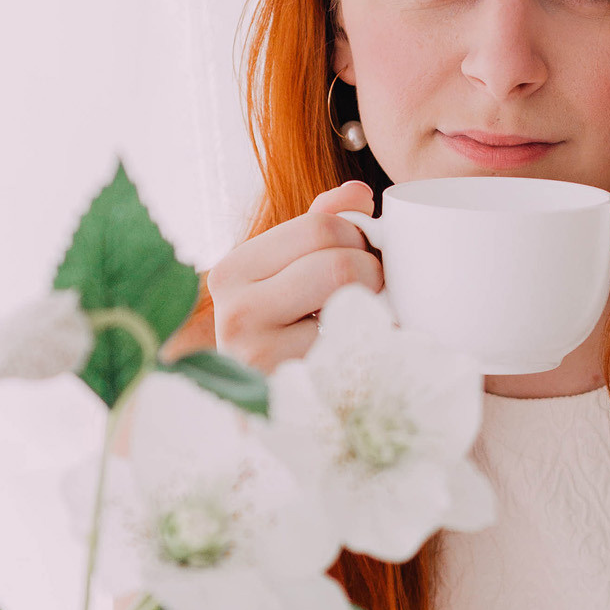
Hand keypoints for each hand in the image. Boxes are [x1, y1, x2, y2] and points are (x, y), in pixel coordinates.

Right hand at [206, 180, 382, 373]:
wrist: (268, 416)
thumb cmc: (282, 336)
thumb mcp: (288, 274)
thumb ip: (319, 227)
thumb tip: (358, 193)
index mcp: (233, 271)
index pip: (321, 226)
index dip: (358, 238)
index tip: (363, 258)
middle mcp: (235, 312)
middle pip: (338, 263)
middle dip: (372, 274)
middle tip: (373, 293)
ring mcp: (258, 356)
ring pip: (351, 306)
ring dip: (376, 313)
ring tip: (366, 323)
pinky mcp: (290, 392)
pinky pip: (357, 354)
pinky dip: (375, 352)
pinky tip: (363, 359)